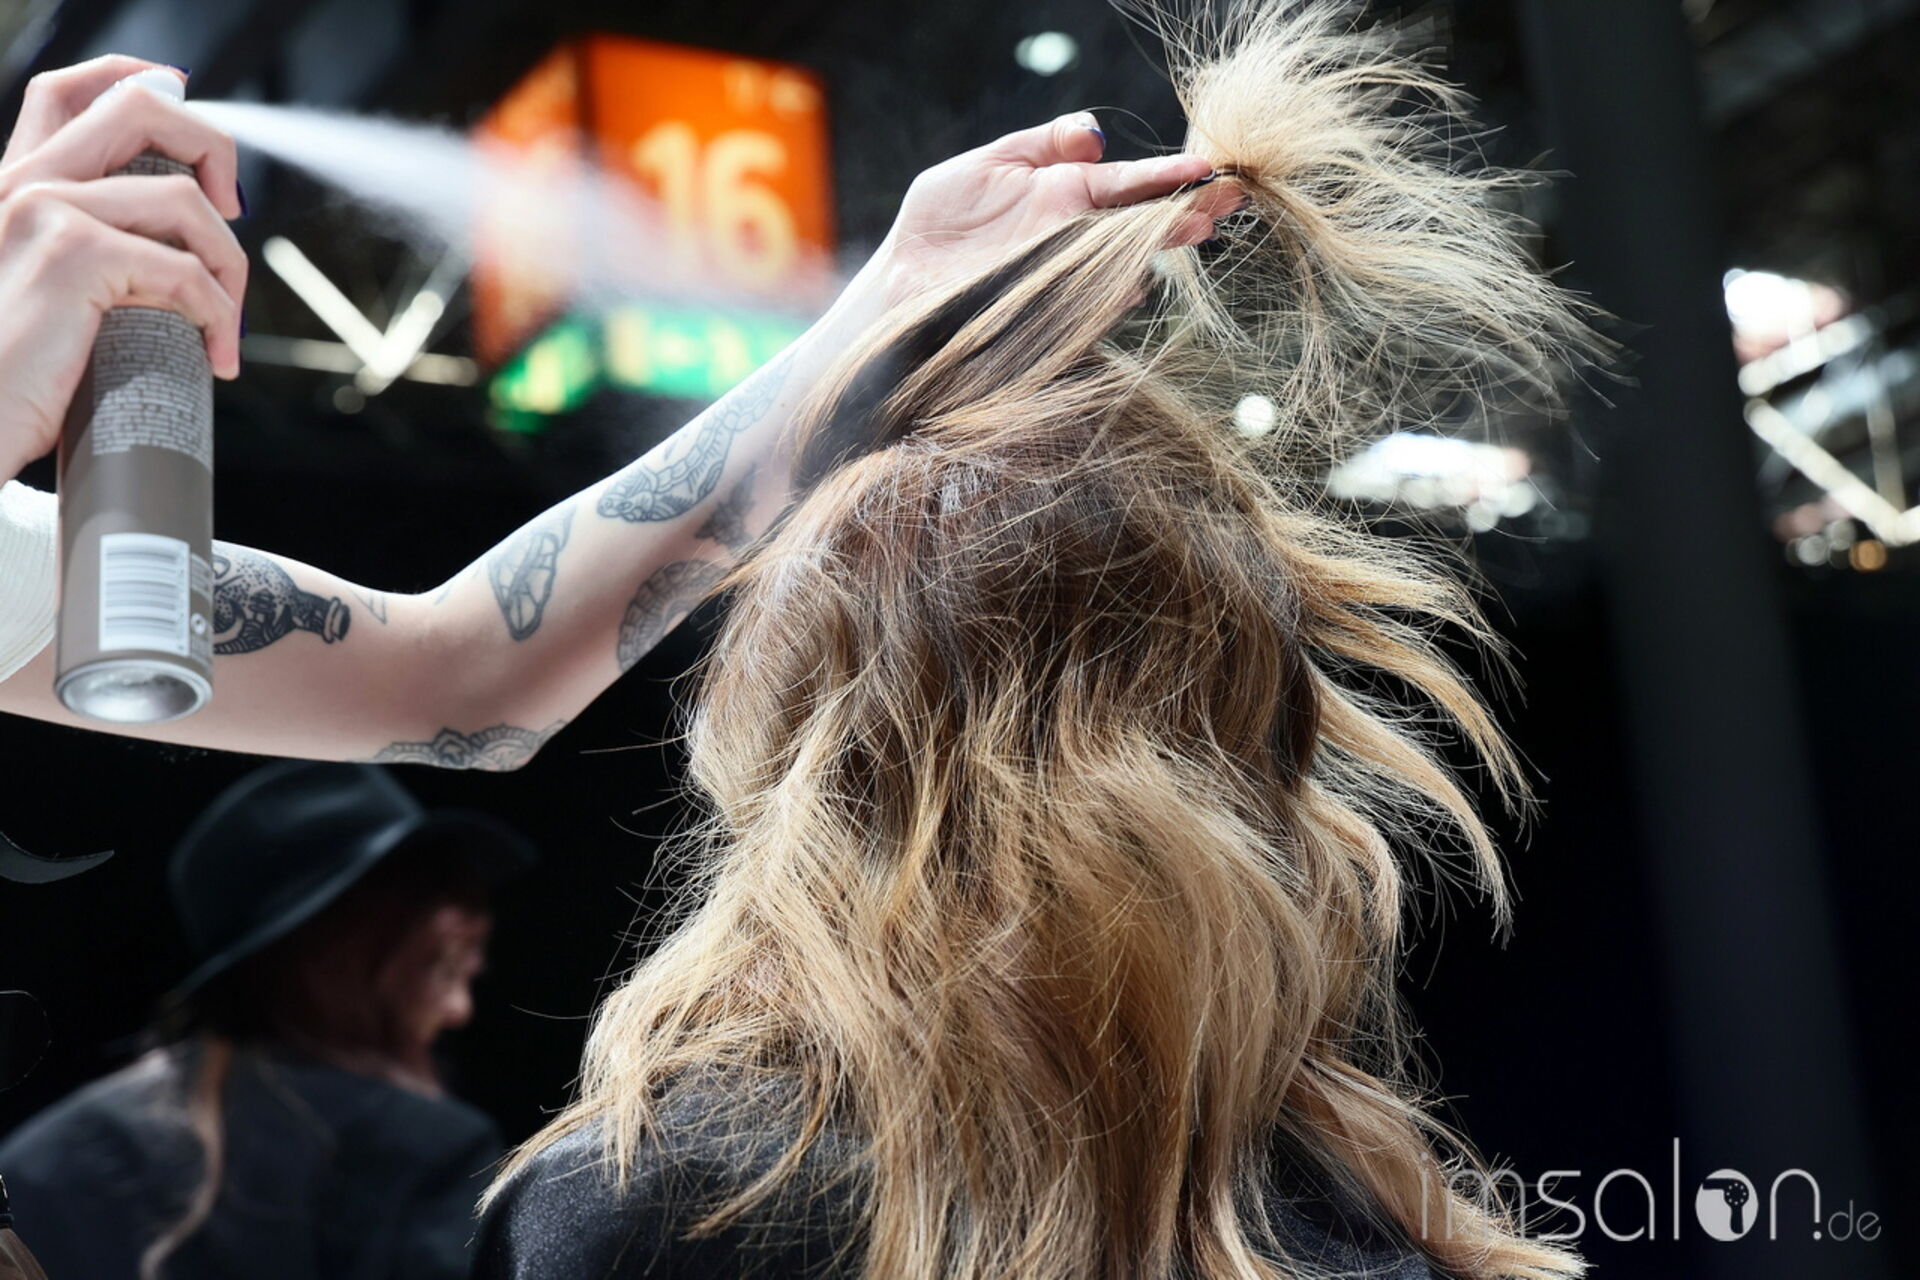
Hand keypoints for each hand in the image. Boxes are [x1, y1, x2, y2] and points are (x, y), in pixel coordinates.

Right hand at [0, 56, 245, 480]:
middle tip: (235, 215)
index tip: (194, 129)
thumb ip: (89, 251)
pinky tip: (216, 356)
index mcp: (13, 186)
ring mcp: (44, 211)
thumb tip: (175, 243)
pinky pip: (187, 272)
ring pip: (187, 201)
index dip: (142, 86)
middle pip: (141, 107)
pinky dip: (219, 316)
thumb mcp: (47, 295)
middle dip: (213, 147)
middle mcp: (22, 184)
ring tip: (226, 322)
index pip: (69, 93)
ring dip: (230, 265)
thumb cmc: (13, 381)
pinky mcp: (72, 256)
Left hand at [875, 111, 1237, 302]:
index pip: (1131, 182)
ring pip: (1128, 264)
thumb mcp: (987, 162)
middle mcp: (1077, 236)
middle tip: (1226, 202)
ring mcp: (1068, 276)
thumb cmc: (940, 221)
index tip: (1207, 168)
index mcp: (1068, 193)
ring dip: (1158, 249)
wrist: (902, 282)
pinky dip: (1113, 295)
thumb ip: (1042, 143)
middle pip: (1144, 223)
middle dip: (1186, 211)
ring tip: (1192, 228)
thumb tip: (1096, 134)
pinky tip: (1132, 283)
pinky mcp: (1053, 312)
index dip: (1169, 175)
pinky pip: (1093, 306)